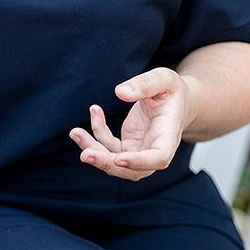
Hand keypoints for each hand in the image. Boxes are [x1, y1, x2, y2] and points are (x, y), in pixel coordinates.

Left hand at [69, 68, 193, 181]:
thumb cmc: (172, 91)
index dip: (139, 162)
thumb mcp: (163, 79)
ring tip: (75, 132)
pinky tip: (95, 110)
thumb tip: (119, 92)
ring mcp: (140, 150)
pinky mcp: (128, 146)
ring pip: (115, 162)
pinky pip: (108, 146)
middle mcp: (154, 150)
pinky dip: (97, 132)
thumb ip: (145, 84)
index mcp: (169, 136)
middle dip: (107, 164)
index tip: (119, 158)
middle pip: (131, 170)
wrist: (174, 100)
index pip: (158, 158)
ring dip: (94, 150)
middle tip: (85, 154)